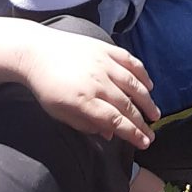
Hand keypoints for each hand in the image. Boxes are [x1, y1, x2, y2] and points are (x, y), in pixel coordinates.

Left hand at [17, 26, 156, 147]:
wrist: (36, 52)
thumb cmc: (46, 87)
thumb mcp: (59, 113)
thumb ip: (85, 125)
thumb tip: (109, 135)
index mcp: (84, 100)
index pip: (115, 120)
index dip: (132, 133)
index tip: (145, 142)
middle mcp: (97, 82)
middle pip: (126, 105)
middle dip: (142, 122)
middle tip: (152, 134)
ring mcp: (103, 63)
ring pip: (133, 84)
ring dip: (147, 100)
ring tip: (155, 114)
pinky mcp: (105, 49)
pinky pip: (130, 61)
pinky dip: (142, 74)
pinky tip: (149, 85)